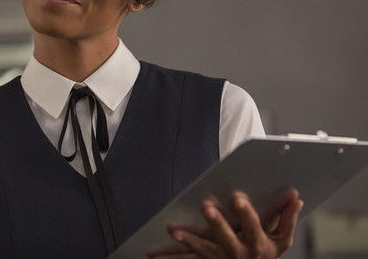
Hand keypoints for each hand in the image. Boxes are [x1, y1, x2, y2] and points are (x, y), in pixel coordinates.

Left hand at [152, 189, 302, 257]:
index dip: (246, 213)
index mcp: (258, 245)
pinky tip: (153, 254)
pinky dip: (170, 257)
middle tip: (206, 207)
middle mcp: (239, 254)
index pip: (253, 227)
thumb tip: (296, 197)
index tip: (237, 196)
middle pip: (227, 239)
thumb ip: (287, 219)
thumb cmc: (266, 255)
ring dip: (188, 241)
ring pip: (203, 251)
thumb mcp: (281, 241)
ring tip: (173, 230)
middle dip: (216, 224)